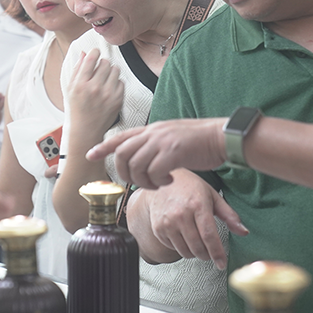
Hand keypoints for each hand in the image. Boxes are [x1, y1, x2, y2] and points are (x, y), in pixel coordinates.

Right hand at [66, 49, 123, 135]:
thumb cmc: (76, 108)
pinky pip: (121, 82)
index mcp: (80, 85)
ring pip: (115, 70)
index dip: (94, 52)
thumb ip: (77, 69)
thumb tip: (84, 52)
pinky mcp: (118, 100)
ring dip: (110, 71)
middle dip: (102, 64)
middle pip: (105, 62)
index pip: (91, 59)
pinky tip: (108, 90)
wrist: (85, 130)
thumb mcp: (70, 88)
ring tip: (104, 79)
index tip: (95, 52)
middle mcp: (95, 89)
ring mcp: (108, 95)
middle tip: (98, 70)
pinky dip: (116, 83)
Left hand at [86, 118, 227, 188]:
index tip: (90, 155)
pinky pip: (154, 172)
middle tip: (137, 182)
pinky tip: (169, 180)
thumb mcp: (173, 137)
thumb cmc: (201, 141)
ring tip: (157, 184)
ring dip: (143, 180)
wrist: (223, 137)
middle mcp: (154, 132)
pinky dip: (158, 181)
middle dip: (125, 172)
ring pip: (136, 165)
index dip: (103, 146)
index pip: (121, 136)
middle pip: (123, 153)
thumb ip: (157, 144)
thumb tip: (145, 156)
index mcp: (153, 128)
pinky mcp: (173, 153)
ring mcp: (163, 142)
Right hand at [130, 169, 246, 270]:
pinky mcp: (158, 228)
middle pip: (197, 248)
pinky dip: (181, 247)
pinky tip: (183, 235)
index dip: (217, 253)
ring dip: (195, 253)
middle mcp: (180, 214)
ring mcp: (167, 222)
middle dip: (207, 255)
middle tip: (210, 251)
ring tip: (197, 241)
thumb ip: (229, 215)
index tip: (222, 264)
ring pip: (185, 251)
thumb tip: (244, 232)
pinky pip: (173, 248)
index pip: (209, 236)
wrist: (162, 179)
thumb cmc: (191, 187)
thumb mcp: (213, 196)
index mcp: (197, 205)